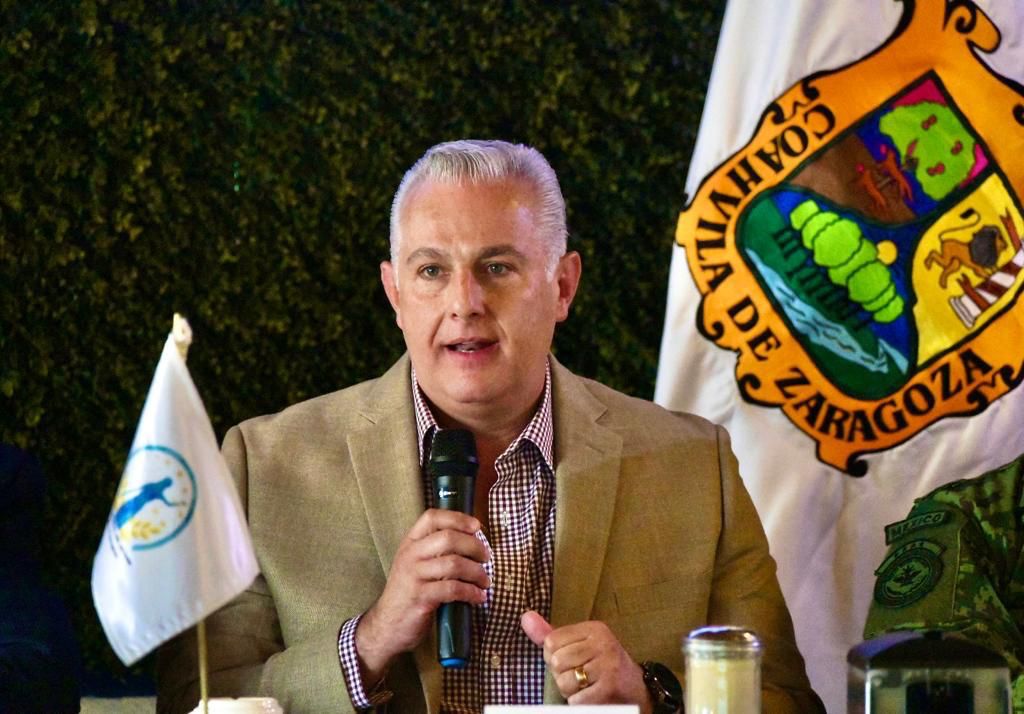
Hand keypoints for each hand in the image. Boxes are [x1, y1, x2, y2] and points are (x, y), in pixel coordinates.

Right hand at [355, 509, 489, 680]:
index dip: (457, 518)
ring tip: (485, 581)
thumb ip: (434, 550)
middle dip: (474, 546)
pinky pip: (453, 589)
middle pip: (448, 538)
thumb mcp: (415, 564)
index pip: (432, 517)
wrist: (387, 625)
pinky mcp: (421, 597)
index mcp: (410, 543)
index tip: (476, 526)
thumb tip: (473, 541)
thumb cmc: (409, 592)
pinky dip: (471, 592)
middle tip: (486, 557)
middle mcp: (410, 555)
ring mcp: (414, 576)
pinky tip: (478, 596)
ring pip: (454, 563)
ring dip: (477, 572)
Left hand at [520, 611, 650, 711]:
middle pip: (556, 662)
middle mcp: (603, 643)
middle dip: (562, 675)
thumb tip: (525, 617)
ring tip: (585, 686)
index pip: (551, 641)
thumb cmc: (600, 665)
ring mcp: (608, 665)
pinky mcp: (610, 688)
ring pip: (564, 682)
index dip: (553, 656)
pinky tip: (592, 696)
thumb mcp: (578, 644)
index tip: (571, 660)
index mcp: (593, 629)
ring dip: (570, 691)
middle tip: (579, 676)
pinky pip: (576, 700)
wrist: (636, 689)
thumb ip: (549, 634)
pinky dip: (579, 703)